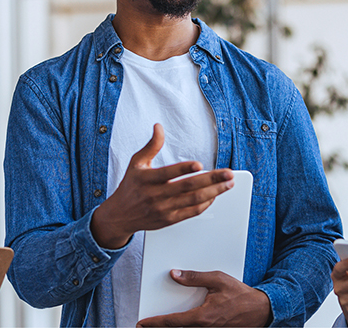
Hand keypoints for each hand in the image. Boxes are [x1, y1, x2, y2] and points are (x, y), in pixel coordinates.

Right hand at [90, 124, 234, 248]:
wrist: (120, 215)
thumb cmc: (130, 186)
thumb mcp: (136, 163)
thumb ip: (151, 146)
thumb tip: (159, 127)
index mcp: (147, 179)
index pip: (168, 174)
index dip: (184, 169)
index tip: (199, 164)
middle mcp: (155, 195)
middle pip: (187, 187)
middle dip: (211, 179)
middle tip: (228, 174)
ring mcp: (163, 209)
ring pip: (193, 200)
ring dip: (214, 192)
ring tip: (228, 184)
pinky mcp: (169, 219)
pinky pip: (191, 212)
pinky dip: (205, 204)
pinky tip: (215, 196)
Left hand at [137, 270, 271, 326]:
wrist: (261, 310)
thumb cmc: (242, 295)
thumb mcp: (218, 280)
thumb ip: (195, 278)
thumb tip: (175, 275)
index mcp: (203, 317)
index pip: (172, 321)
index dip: (155, 323)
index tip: (142, 323)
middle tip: (146, 327)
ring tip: (160, 325)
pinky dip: (186, 327)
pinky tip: (183, 323)